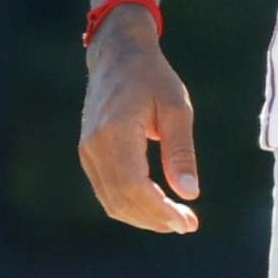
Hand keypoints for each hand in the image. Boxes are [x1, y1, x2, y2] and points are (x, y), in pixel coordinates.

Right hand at [77, 4, 199, 233]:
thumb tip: (190, 193)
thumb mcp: (176, 107)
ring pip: (112, 201)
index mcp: (116, 131)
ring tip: (174, 218)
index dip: (161, 211)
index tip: (189, 222)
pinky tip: (155, 205)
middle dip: (155, 219)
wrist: (118, 54)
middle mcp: (95, 145)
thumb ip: (181, 151)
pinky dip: (130, 205)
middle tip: (187, 224)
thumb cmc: (152, 77)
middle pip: (122, 200)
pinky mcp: (88, 152)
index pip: (135, 187)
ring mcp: (87, 150)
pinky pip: (106, 190)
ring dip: (143, 217)